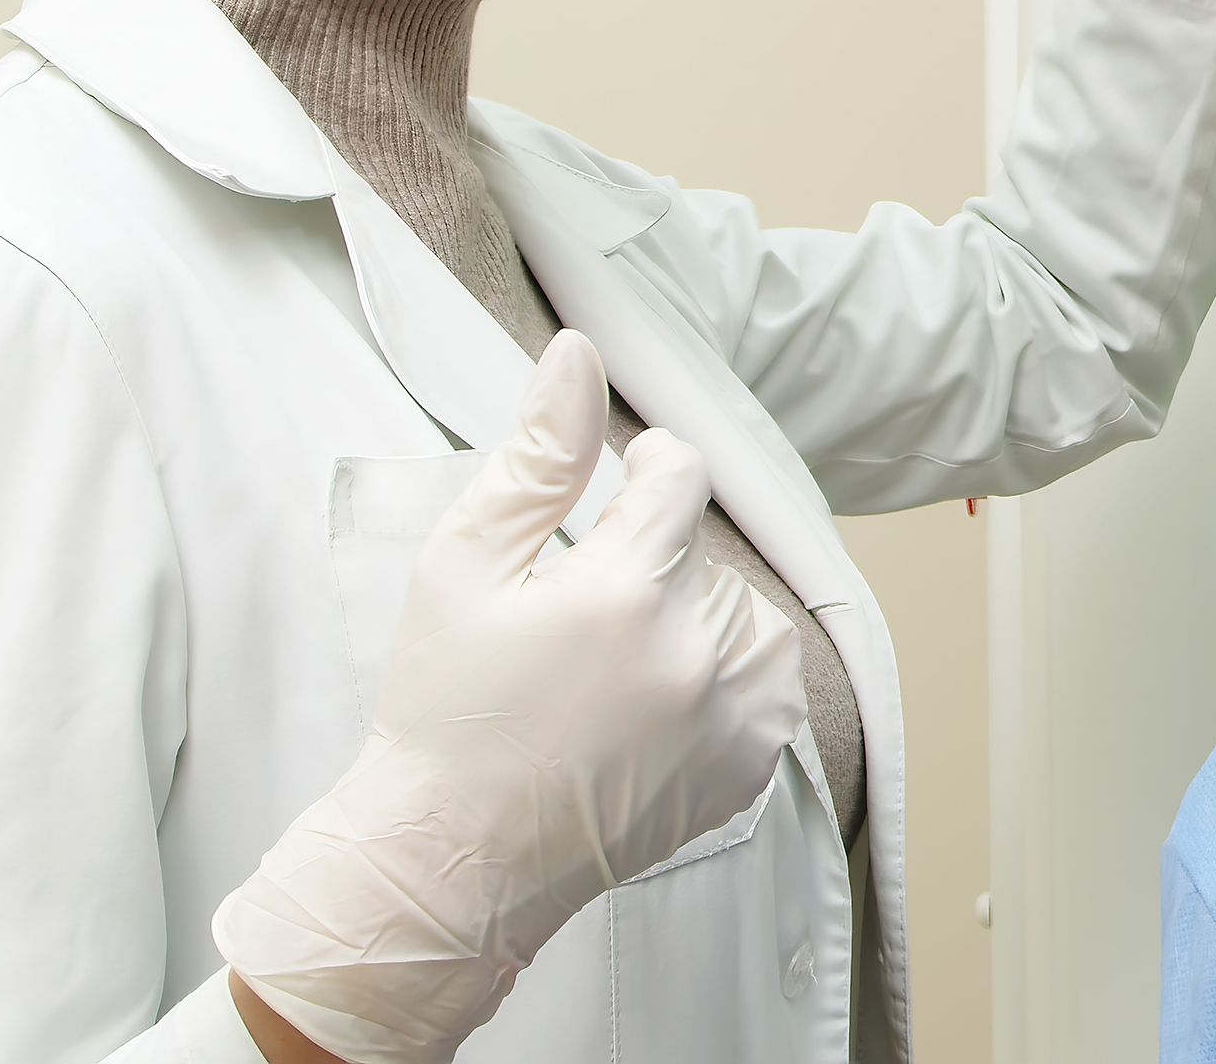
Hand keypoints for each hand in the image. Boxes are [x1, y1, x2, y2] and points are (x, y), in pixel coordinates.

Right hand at [215, 334, 802, 1063]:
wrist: (449, 859)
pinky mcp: (746, 771)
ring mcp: (728, 721)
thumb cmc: (445, 710)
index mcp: (622, 594)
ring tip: (618, 661)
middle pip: (708, 552)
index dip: (648, 468)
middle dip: (655, 561)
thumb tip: (579, 356)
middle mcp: (692, 656)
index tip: (622, 486)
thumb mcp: (463, 566)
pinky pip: (770, 685)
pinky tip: (655, 701)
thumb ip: (538, 457)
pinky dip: (726, 679)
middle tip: (582, 615)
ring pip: (746, 614)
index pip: (682, 475)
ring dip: (697, 619)